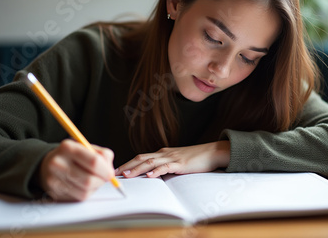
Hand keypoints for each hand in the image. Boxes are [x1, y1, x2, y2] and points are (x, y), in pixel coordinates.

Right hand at [38, 139, 114, 200]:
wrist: (47, 164)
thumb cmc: (72, 156)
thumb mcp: (86, 147)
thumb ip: (102, 155)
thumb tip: (110, 171)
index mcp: (68, 147)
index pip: (93, 161)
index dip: (106, 170)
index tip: (110, 173)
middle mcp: (58, 163)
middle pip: (89, 180)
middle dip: (101, 181)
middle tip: (104, 178)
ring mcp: (54, 179)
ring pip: (85, 191)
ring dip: (95, 188)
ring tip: (94, 180)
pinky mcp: (54, 192)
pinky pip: (78, 197)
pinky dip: (87, 193)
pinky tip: (85, 185)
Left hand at [116, 141, 230, 178]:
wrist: (212, 152)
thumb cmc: (195, 158)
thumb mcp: (176, 161)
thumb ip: (165, 165)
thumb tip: (152, 174)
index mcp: (162, 153)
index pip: (141, 157)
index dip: (128, 163)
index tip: (117, 170)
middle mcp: (164, 153)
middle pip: (141, 158)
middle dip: (127, 166)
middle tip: (115, 173)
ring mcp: (172, 157)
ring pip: (150, 162)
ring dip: (137, 169)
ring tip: (127, 175)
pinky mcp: (181, 163)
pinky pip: (166, 167)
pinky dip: (157, 171)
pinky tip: (150, 175)